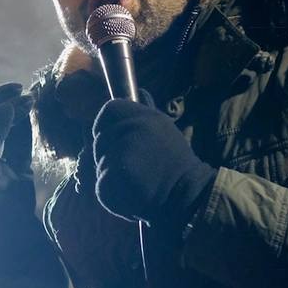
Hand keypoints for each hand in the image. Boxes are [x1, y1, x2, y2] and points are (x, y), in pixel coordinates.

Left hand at [92, 99, 216, 234]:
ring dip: (112, 172)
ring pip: (101, 162)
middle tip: (131, 164)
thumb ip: (145, 111)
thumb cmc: (175, 162)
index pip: (108, 111)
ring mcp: (118, 157)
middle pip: (100, 139)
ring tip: (135, 179)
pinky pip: (101, 182)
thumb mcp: (163, 128)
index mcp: (140, 117)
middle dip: (109, 152)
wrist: (187, 195)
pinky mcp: (111, 181)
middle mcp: (128, 133)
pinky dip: (111, 190)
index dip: (106, 123)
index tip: (113, 135)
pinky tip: (131, 192)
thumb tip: (139, 92)